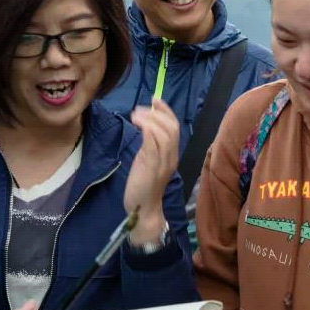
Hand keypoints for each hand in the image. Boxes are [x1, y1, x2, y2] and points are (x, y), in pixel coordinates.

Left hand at [125, 99, 179, 242]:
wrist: (142, 209)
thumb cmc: (143, 185)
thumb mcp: (147, 160)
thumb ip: (149, 144)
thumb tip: (145, 125)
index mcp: (172, 155)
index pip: (175, 127)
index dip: (166, 111)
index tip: (154, 100)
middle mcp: (171, 158)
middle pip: (171, 128)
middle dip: (156, 113)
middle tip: (138, 109)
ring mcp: (162, 164)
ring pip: (164, 134)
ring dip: (149, 120)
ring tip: (134, 115)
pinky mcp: (151, 169)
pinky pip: (153, 146)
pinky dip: (147, 131)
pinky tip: (137, 125)